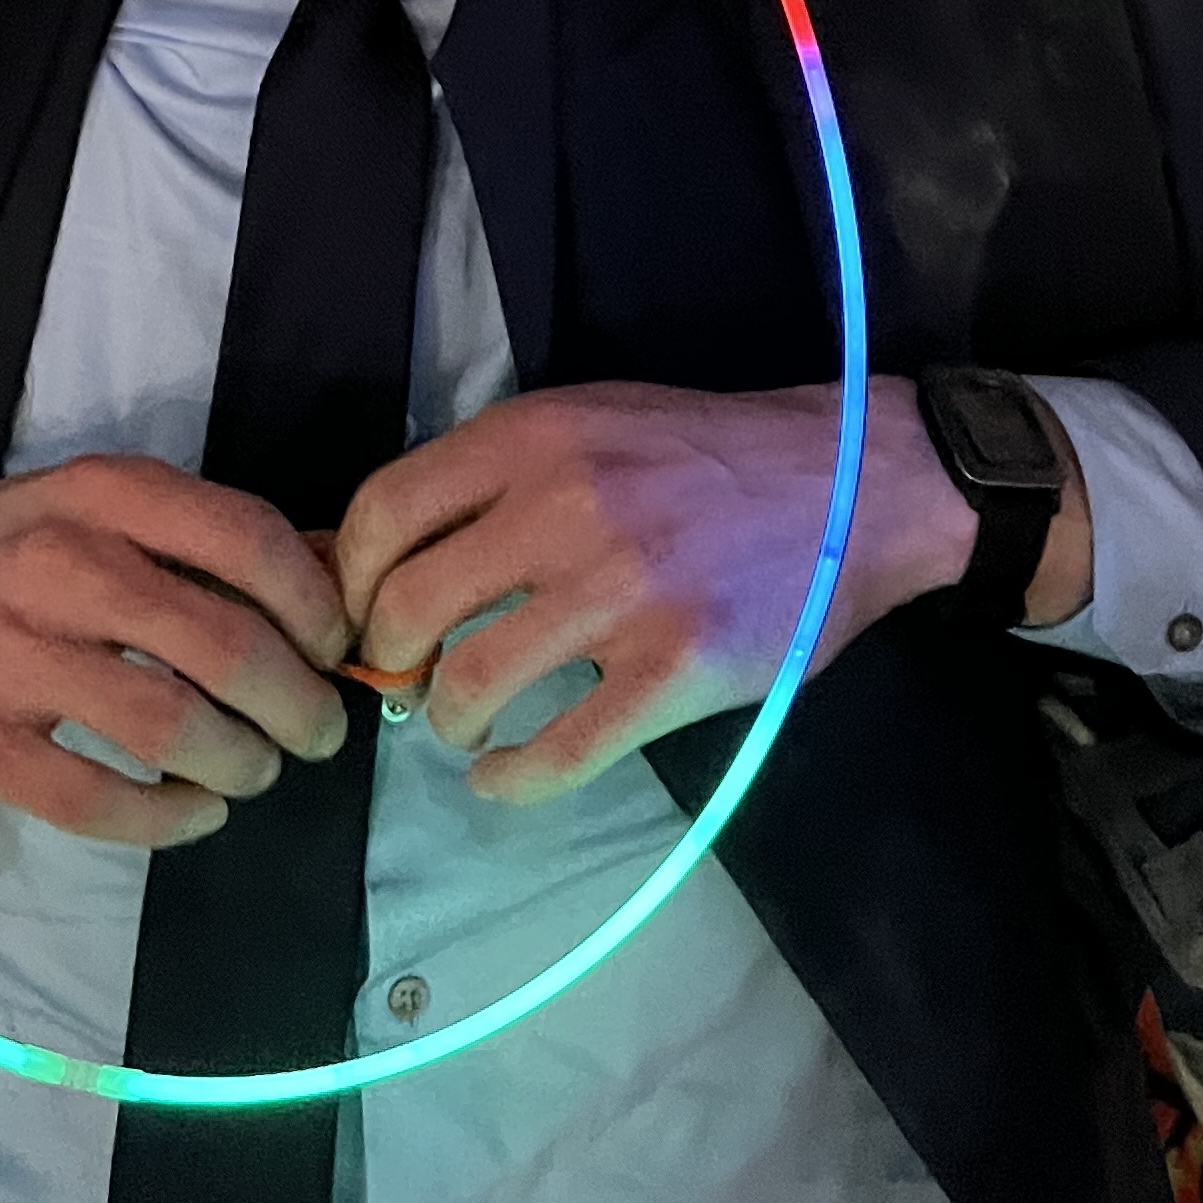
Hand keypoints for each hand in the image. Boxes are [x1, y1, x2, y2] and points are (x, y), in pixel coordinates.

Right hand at [0, 455, 352, 849]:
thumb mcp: (85, 513)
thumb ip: (197, 541)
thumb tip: (338, 572)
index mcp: (99, 493)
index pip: (246, 539)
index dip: (313, 605)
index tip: (336, 649)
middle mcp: (57, 561)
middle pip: (222, 643)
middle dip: (294, 703)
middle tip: (315, 735)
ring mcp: (5, 653)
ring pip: (168, 724)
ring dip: (238, 764)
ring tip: (253, 776)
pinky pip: (95, 797)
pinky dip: (166, 819)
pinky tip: (191, 816)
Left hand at [330, 375, 1089, 806]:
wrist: (853, 484)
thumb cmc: (703, 454)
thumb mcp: (588, 421)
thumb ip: (495, 474)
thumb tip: (376, 550)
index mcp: (533, 437)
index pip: (383, 511)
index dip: (349, 577)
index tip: (363, 610)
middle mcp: (563, 507)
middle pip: (408, 606)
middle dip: (389, 658)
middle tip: (409, 675)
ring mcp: (620, 594)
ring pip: (470, 683)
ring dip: (448, 720)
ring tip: (463, 724)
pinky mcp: (673, 672)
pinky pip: (557, 752)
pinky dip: (509, 781)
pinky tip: (502, 777)